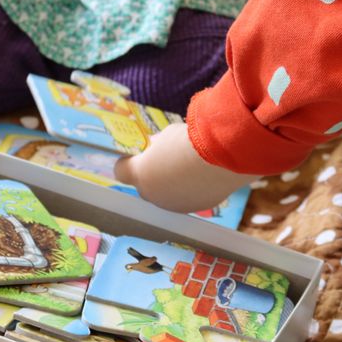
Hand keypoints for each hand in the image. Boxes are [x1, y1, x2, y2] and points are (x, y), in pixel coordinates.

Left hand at [115, 123, 256, 212]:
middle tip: (167, 160)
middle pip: (146, 186)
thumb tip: (160, 147)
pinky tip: (206, 175)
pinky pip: (190, 197)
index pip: (121, 171)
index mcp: (140, 174)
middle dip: (153, 175)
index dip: (128, 162)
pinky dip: (194, 188)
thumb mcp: (168, 135)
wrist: (220, 158)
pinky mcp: (197, 207)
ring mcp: (175, 204)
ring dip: (174, 184)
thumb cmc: (189, 141)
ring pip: (168, 195)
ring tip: (191, 167)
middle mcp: (153, 195)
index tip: (136, 155)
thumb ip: (159, 144)